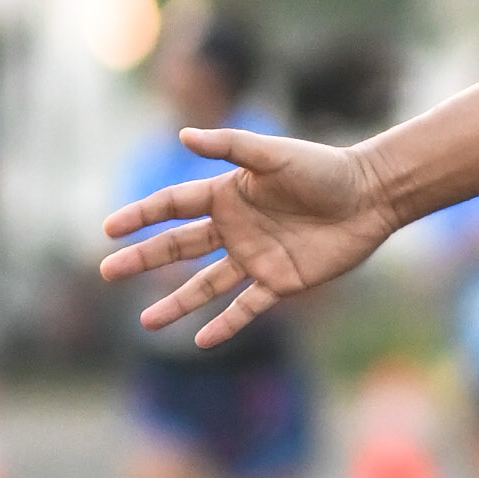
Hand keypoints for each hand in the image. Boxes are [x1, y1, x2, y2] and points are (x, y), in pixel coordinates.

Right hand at [100, 130, 391, 348]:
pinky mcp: (280, 282)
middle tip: (108, 272)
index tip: (109, 229)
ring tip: (146, 323)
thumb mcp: (273, 154)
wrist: (370, 196)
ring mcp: (255, 257)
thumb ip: (230, 147)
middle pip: (179, 247)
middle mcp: (235, 228)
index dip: (141, 216)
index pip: (172, 206)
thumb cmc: (323, 169)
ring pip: (206, 285)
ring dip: (176, 303)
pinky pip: (246, 308)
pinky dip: (224, 325)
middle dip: (143, 259)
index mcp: (227, 194)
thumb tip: (183, 136)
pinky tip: (200, 341)